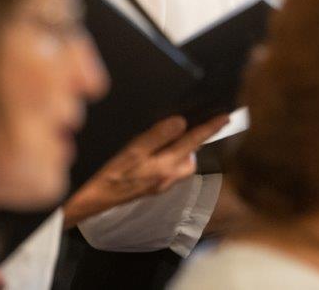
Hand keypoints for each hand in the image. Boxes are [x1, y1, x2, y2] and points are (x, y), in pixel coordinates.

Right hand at [62, 114, 230, 225]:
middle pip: (190, 157)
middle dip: (193, 142)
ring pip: (179, 165)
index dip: (210, 128)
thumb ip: (157, 136)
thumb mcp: (132, 151)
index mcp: (166, 166)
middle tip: (189, 126)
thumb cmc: (109, 175)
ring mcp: (159, 185)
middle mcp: (167, 177)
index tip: (226, 117)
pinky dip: (167, 159)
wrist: (92, 201)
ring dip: (179, 151)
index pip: (194, 142)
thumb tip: (180, 123)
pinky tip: (153, 153)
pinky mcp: (150, 188)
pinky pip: (167, 171)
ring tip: (168, 138)